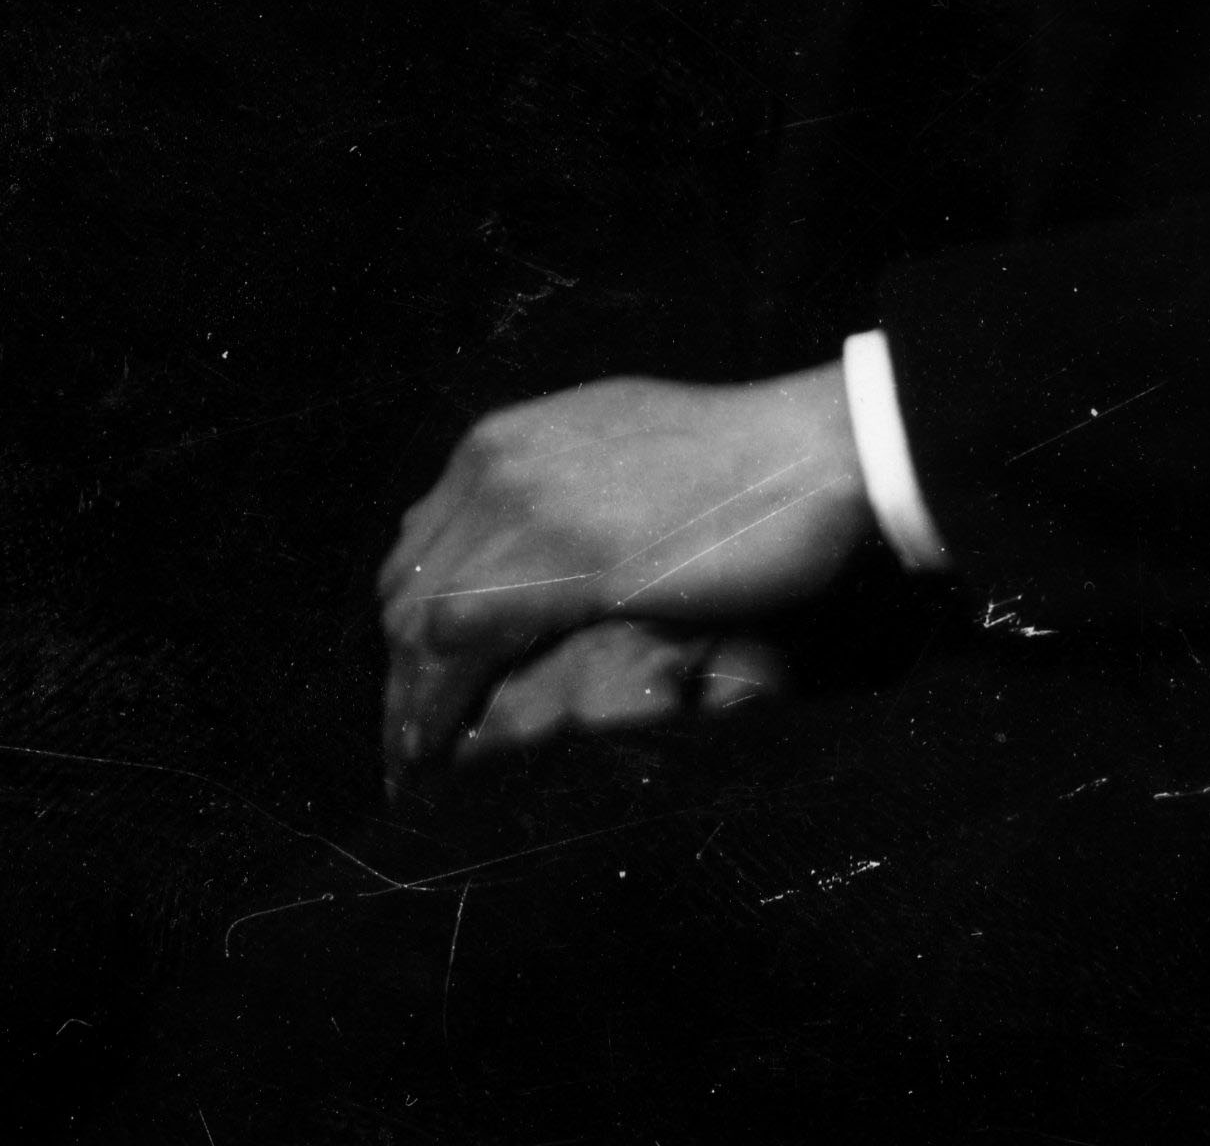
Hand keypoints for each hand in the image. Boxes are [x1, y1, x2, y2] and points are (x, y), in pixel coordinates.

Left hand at [381, 366, 868, 778]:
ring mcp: (522, 510)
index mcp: (505, 440)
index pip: (421, 546)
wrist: (806, 452)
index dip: (412, 628)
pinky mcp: (557, 567)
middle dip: (402, 672)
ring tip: (418, 769)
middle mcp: (496, 466)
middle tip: (414, 745)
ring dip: (412, 702)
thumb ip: (556, 499)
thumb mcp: (618, 458)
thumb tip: (525, 563)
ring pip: (418, 622)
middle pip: (405, 586)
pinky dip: (438, 708)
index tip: (417, 689)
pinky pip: (459, 648)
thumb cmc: (737, 465)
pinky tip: (442, 756)